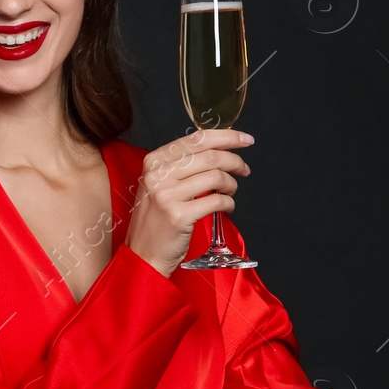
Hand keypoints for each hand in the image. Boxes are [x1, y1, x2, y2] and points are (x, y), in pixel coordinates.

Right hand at [124, 127, 253, 276]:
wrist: (143, 252)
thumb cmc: (156, 219)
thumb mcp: (160, 184)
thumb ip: (182, 166)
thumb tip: (219, 149)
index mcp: (153, 162)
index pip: (196, 139)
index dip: (227, 136)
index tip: (246, 140)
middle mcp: (157, 175)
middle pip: (210, 156)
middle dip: (235, 161)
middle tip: (244, 169)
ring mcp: (166, 195)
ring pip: (216, 177)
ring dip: (231, 184)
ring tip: (230, 192)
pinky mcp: (178, 215)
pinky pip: (217, 201)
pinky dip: (229, 203)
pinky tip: (226, 208)